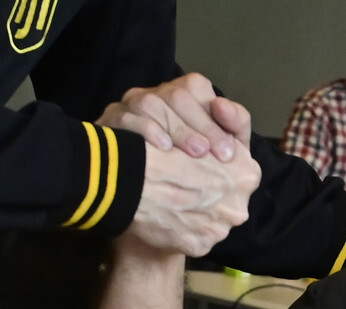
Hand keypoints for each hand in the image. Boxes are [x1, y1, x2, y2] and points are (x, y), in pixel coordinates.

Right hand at [98, 72, 250, 161]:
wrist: (143, 184)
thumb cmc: (192, 164)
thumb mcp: (221, 147)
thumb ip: (234, 126)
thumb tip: (223, 106)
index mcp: (184, 94)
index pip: (197, 88)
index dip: (214, 119)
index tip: (228, 153)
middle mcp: (157, 94)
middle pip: (177, 95)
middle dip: (200, 126)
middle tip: (211, 155)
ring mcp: (131, 104)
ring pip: (150, 103)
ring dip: (177, 129)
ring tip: (195, 154)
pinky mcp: (111, 119)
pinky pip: (126, 117)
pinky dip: (147, 131)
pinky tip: (163, 149)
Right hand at [129, 141, 260, 256]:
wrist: (127, 180)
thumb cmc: (163, 152)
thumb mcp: (201, 136)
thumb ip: (226, 149)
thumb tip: (229, 156)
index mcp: (246, 176)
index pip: (244, 175)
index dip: (221, 171)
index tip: (202, 169)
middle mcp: (240, 207)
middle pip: (231, 202)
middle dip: (213, 196)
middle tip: (186, 187)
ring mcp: (219, 230)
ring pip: (214, 221)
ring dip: (199, 214)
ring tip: (174, 202)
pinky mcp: (200, 247)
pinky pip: (196, 239)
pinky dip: (185, 230)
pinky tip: (169, 217)